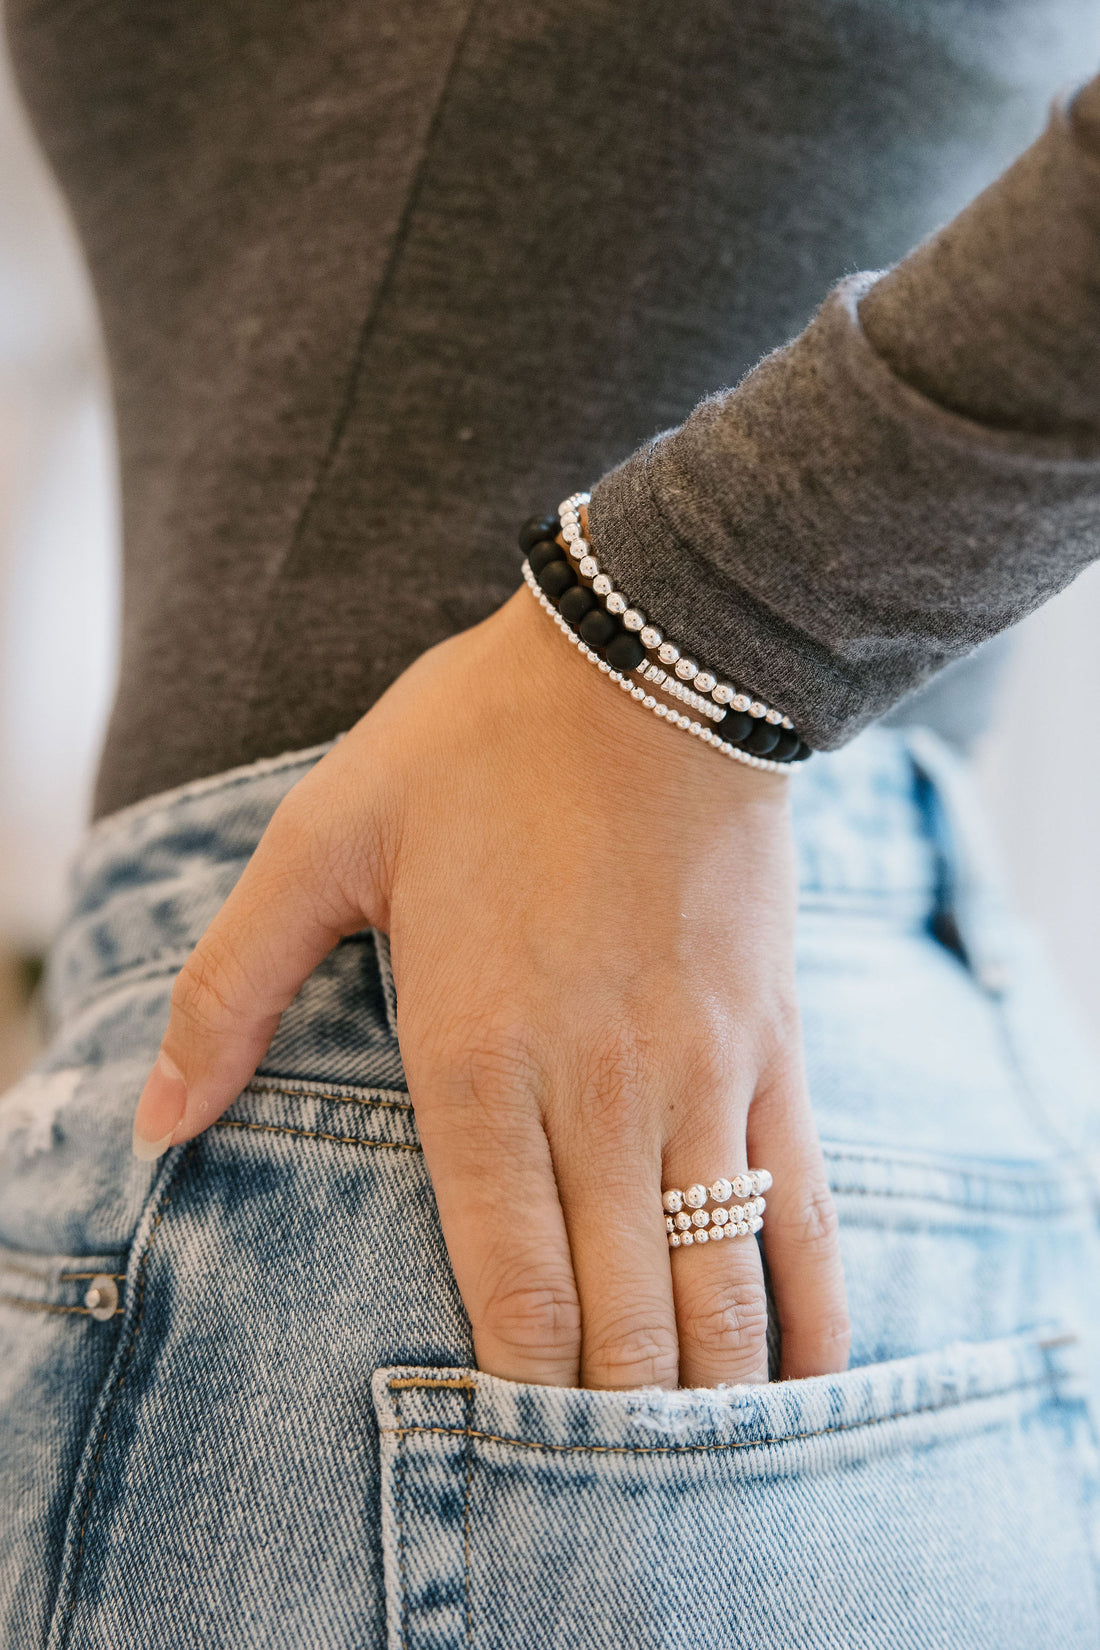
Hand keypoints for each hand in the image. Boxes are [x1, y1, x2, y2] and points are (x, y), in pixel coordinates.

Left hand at [132, 567, 849, 1387]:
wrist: (651, 664)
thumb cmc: (474, 748)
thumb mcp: (319, 840)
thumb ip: (230, 991)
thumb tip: (154, 1124)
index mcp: (479, 1055)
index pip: (512, 1282)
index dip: (517, 1393)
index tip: (510, 1456)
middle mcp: (602, 1090)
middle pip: (620, 1315)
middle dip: (605, 1423)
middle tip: (589, 1497)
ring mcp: (703, 1074)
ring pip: (715, 1285)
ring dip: (700, 1393)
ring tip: (679, 1467)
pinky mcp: (773, 1048)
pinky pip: (804, 1209)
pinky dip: (805, 1310)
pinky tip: (800, 1381)